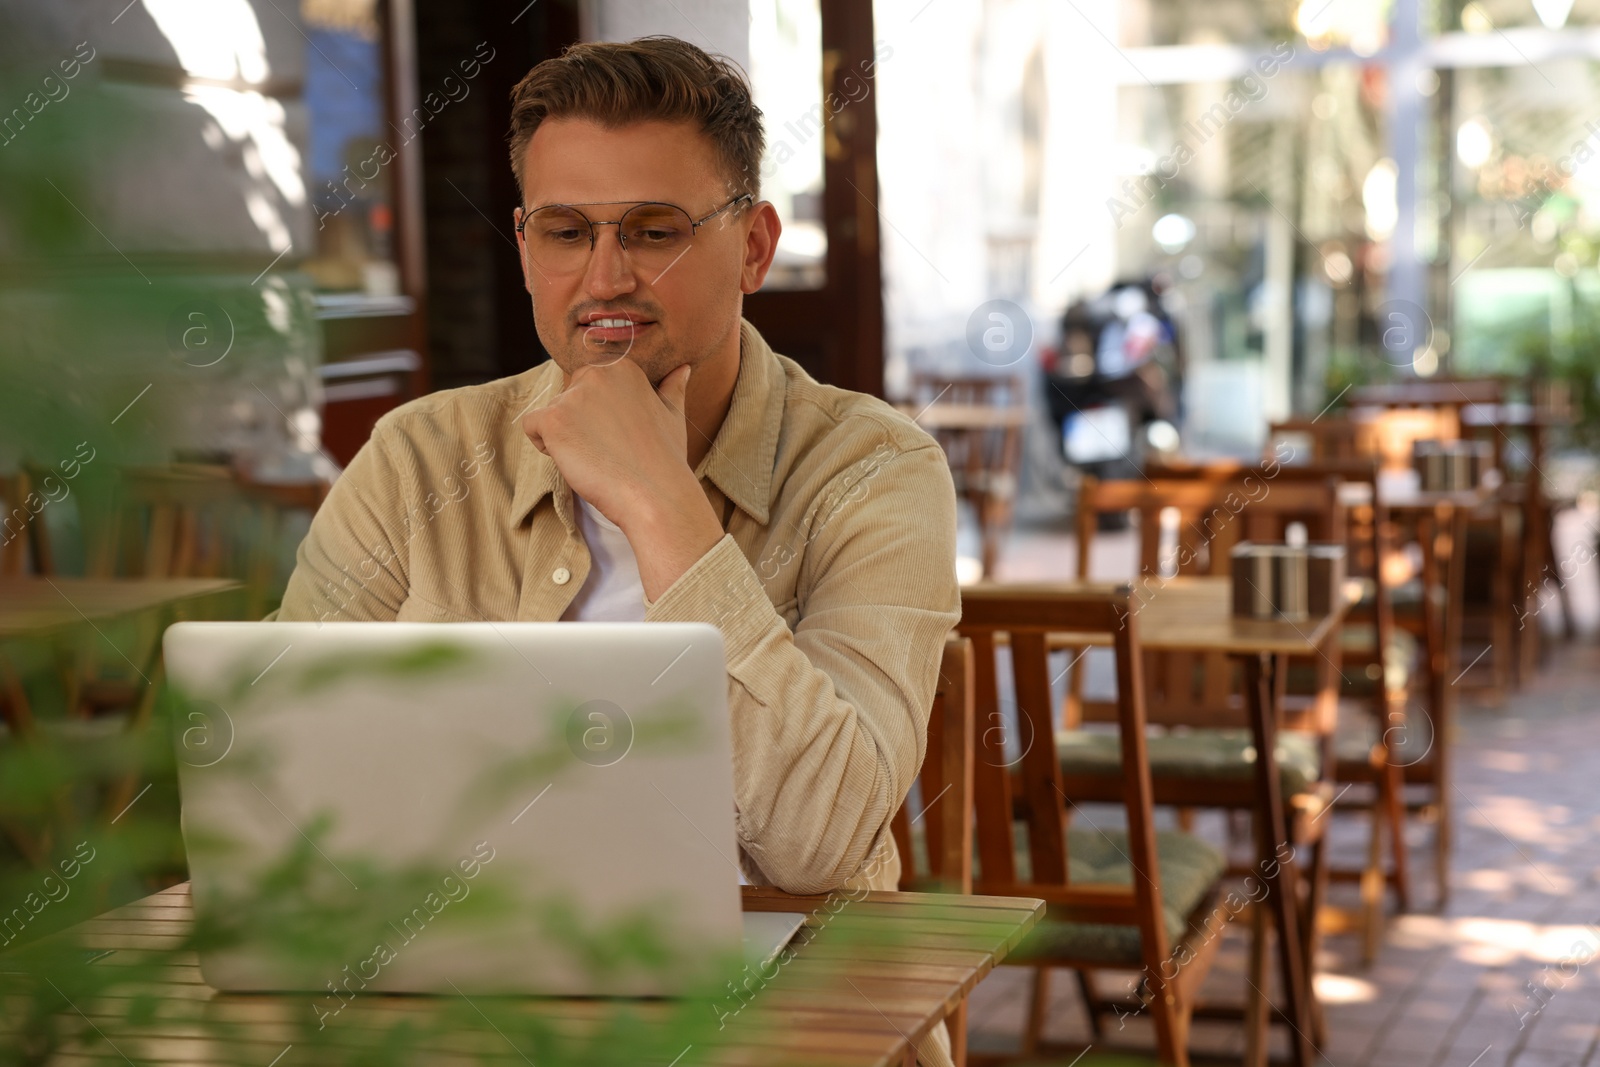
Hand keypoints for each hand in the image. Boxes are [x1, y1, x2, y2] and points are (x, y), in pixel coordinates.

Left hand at [521, 360, 723, 599]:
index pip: (589, 384)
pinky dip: (545, 446)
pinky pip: (532, 426)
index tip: (618, 436)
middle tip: (606, 448)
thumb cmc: (666, 459)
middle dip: (579, 422)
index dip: (598, 414)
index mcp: (623, 368)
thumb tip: (682, 369)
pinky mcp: (553, 419)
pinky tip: (575, 459)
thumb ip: (672, 388)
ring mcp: (573, 396)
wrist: (656, 494)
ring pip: (551, 413)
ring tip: (595, 457)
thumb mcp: (673, 416)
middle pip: (568, 396)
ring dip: (565, 437)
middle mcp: (597, 374)